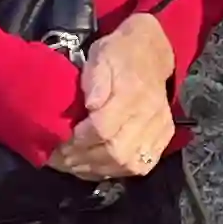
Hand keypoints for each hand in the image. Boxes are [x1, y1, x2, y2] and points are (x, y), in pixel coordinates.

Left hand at [53, 12, 177, 181]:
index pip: (103, 129)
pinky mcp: (163, 138)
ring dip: (96, 169)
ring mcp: (159, 129)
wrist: (151, 52)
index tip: (59, 142)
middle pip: (115, 152)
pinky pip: (140, 166)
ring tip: (74, 164)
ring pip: (128, 164)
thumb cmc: (119, 53)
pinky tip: (96, 166)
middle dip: (83, 159)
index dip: (78, 141)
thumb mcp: (100, 55)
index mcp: (131, 94)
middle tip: (60, 158)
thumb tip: (91, 106)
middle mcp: (149, 115)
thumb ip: (95, 80)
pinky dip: (114, 171)